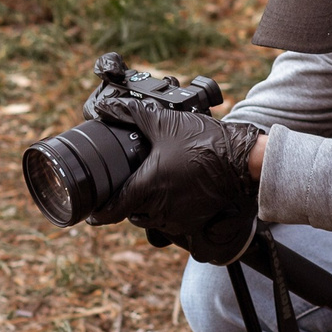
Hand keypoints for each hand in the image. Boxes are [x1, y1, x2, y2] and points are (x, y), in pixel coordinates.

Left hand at [85, 98, 260, 258]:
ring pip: (151, 219)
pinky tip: (174, 193)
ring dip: (148, 207)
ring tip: (154, 187)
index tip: (90, 215)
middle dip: (128, 202)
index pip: (113, 210)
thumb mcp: (164, 123)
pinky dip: (168, 212)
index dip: (99, 214)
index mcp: (147, 186)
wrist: (241, 161)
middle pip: (132, 213)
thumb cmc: (203, 142)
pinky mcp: (193, 223)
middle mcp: (159, 208)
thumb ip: (131, 115)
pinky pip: (171, 223)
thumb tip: (105, 108)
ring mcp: (177, 218)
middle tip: (131, 185)